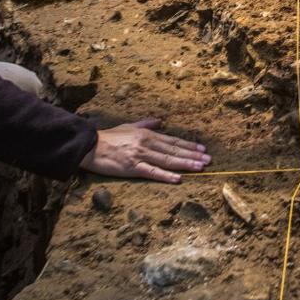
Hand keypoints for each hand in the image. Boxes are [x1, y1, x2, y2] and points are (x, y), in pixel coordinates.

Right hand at [79, 117, 210, 183]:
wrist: (90, 145)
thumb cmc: (109, 137)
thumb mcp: (128, 126)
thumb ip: (145, 123)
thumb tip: (159, 121)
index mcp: (147, 134)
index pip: (172, 141)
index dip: (188, 145)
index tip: (202, 149)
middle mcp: (147, 143)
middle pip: (174, 151)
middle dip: (192, 155)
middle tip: (208, 160)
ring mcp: (140, 155)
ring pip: (167, 160)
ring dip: (185, 164)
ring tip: (200, 167)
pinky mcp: (132, 168)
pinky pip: (152, 172)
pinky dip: (166, 175)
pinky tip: (178, 178)